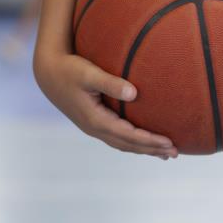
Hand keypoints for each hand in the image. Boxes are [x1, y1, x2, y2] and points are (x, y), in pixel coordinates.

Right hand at [34, 50, 178, 158]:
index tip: (169, 142)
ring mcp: (92, 127)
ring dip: (143, 149)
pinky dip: (132, 142)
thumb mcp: (88, 73)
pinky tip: (140, 139)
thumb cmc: (69, 69)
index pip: (129, 136)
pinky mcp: (92, 121)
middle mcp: (94, 128)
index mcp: (96, 120)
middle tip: (175, 152)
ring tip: (164, 153)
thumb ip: (110, 82)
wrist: (47, 73)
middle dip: (151, 149)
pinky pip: (116, 137)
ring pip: (122, 144)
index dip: (150, 141)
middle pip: (128, 145)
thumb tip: (135, 93)